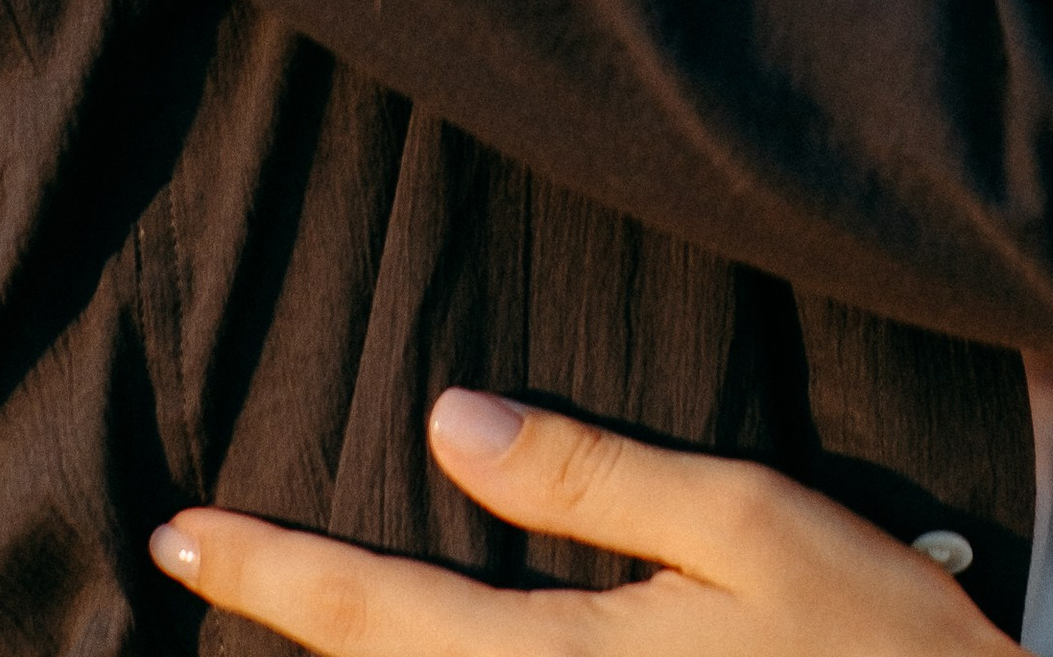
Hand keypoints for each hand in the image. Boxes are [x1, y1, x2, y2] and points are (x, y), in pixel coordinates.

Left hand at [152, 388, 1003, 651]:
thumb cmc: (874, 644)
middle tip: (198, 561)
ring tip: (297, 608)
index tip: (178, 531)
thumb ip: (590, 476)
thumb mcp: (749, 523)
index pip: (370, 614)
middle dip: (283, 623)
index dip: (266, 570)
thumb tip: (445, 420)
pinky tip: (415, 655)